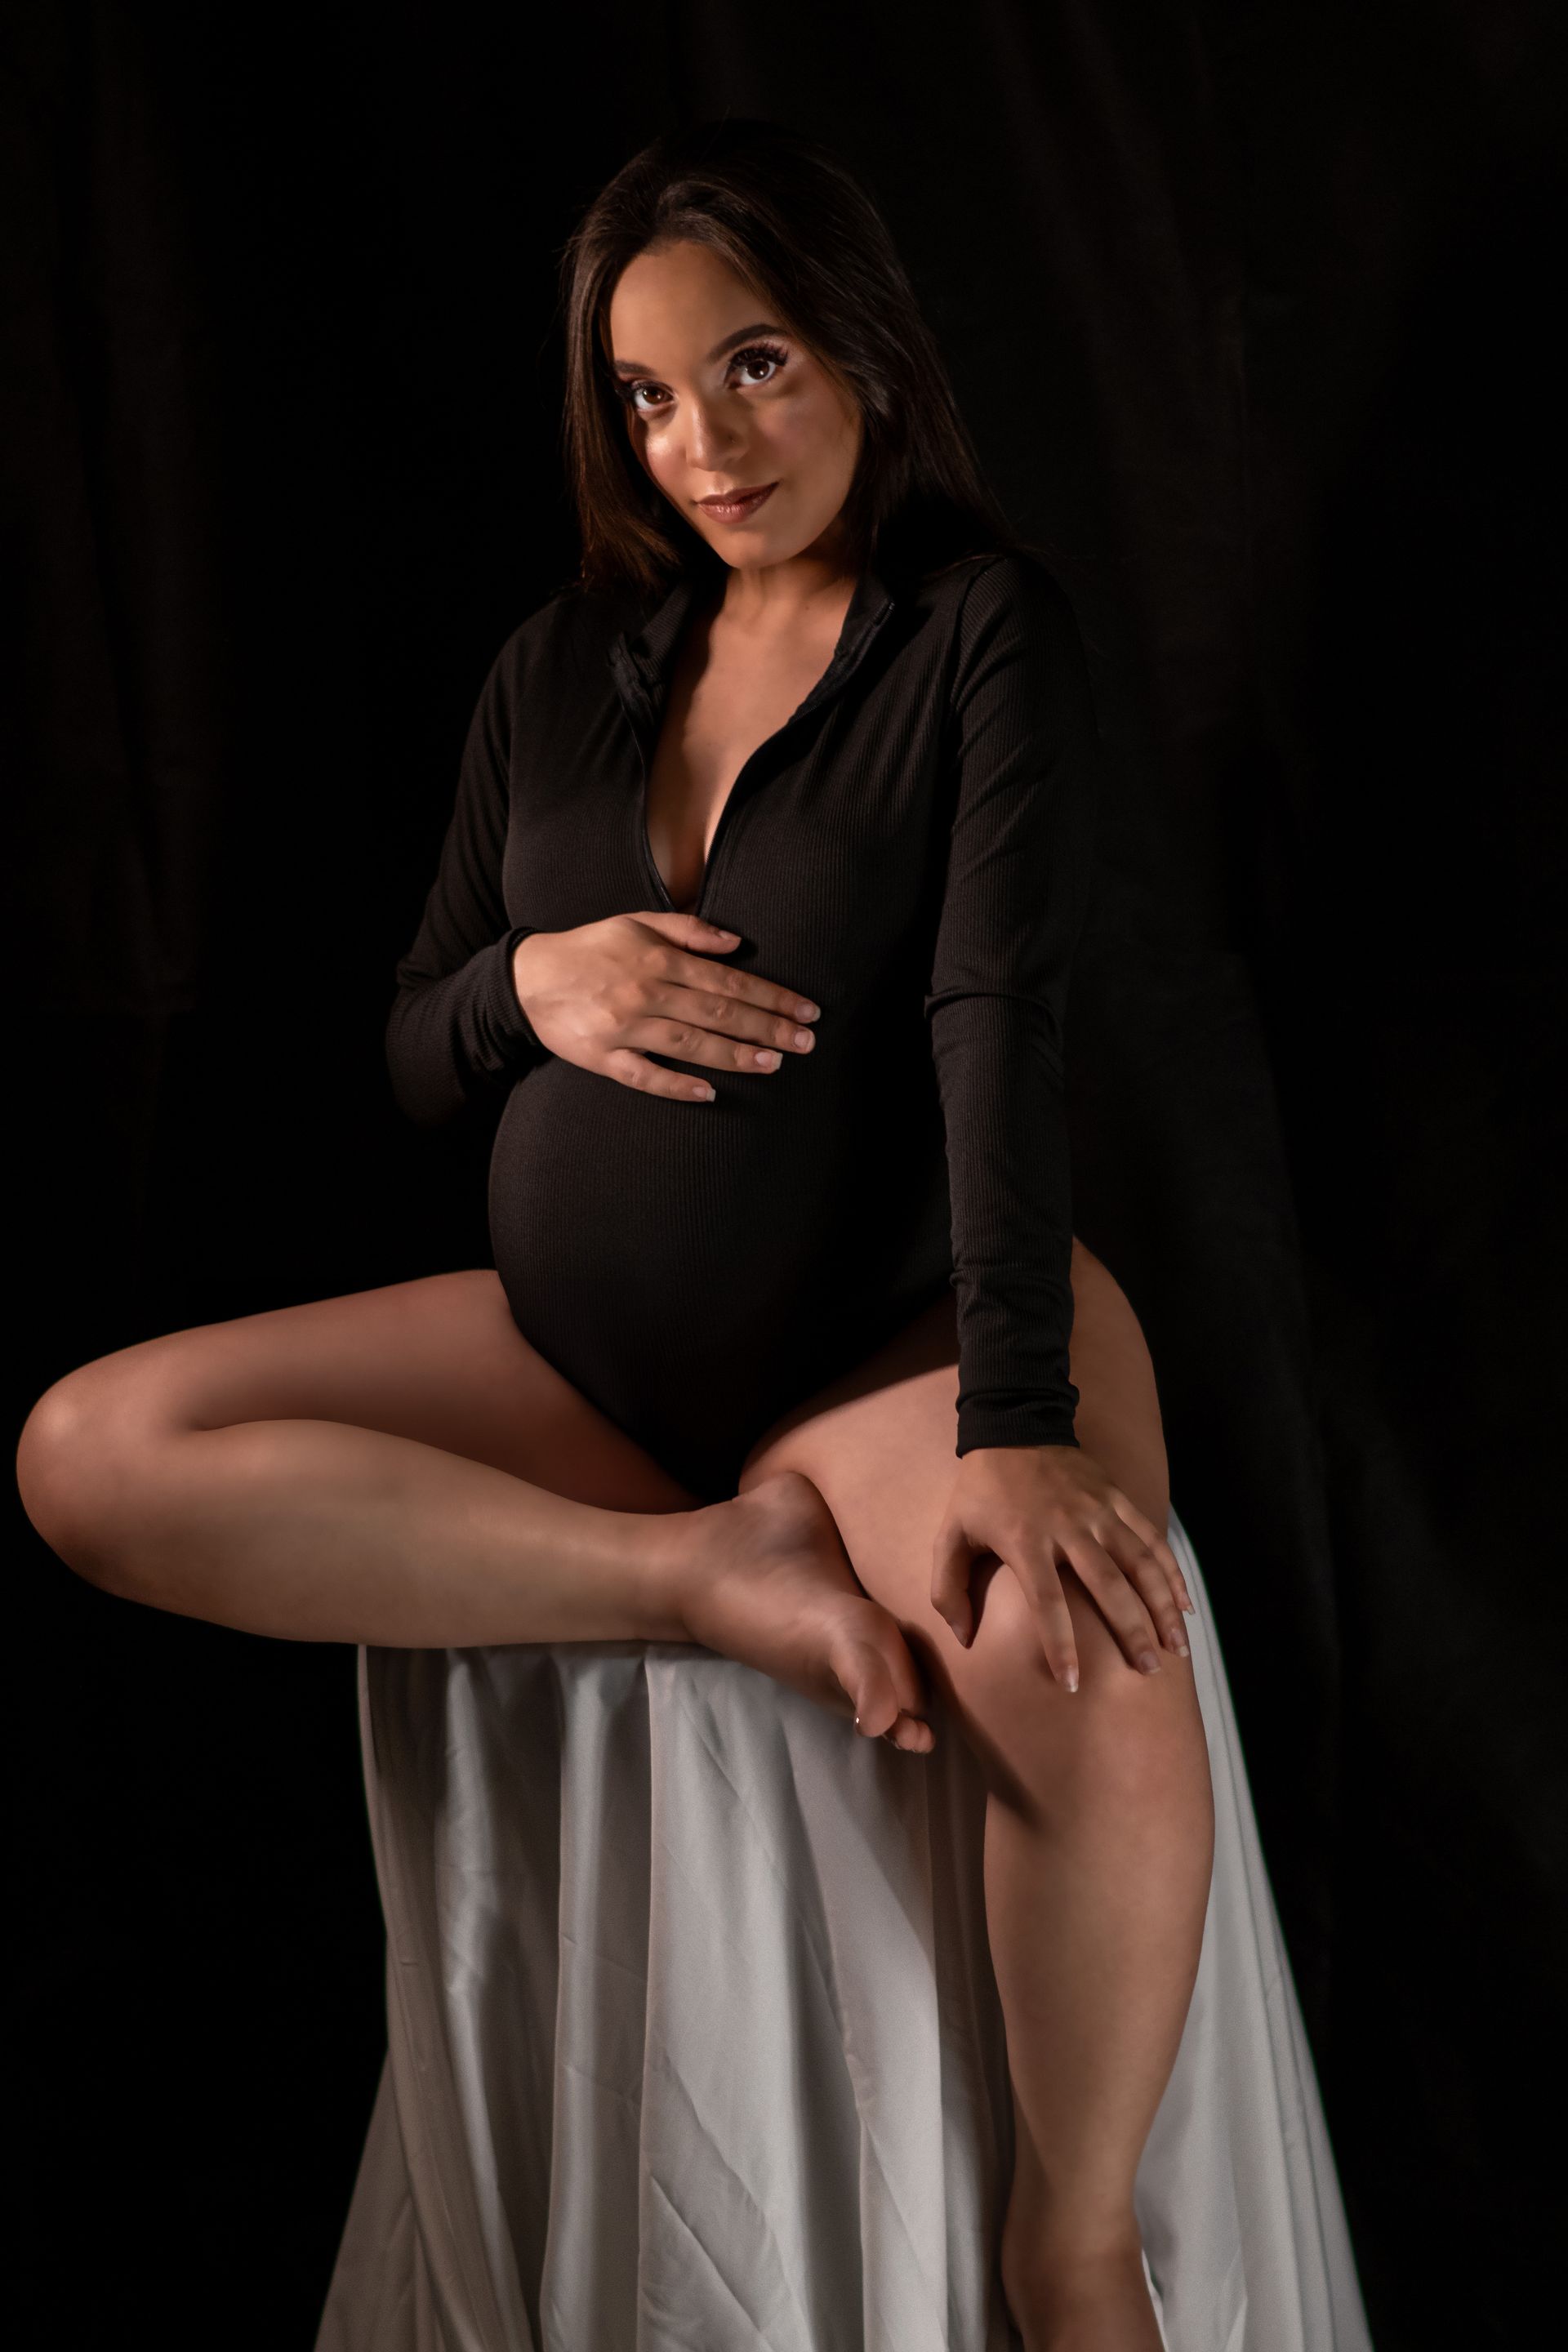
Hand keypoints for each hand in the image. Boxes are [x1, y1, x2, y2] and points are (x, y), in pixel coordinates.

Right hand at [511, 912, 820, 1100]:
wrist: (527, 978)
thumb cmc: (589, 948)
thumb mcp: (636, 922)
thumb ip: (688, 929)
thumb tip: (736, 943)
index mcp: (658, 959)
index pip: (728, 980)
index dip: (771, 997)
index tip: (805, 1010)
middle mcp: (646, 993)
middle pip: (718, 1013)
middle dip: (767, 1028)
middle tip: (805, 1043)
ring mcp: (624, 1028)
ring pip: (689, 1045)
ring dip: (734, 1056)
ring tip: (773, 1064)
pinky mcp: (602, 1058)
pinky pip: (644, 1077)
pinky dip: (676, 1086)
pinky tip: (708, 1093)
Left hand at [931, 1444, 1194, 1689]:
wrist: (1014, 1425)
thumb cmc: (980, 1490)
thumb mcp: (950, 1533)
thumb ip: (948, 1588)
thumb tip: (962, 1639)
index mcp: (1024, 1540)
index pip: (1046, 1601)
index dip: (1060, 1645)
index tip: (1073, 1684)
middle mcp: (1067, 1527)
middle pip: (1107, 1585)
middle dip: (1131, 1631)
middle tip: (1149, 1671)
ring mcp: (1098, 1511)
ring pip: (1140, 1563)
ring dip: (1162, 1606)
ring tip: (1177, 1648)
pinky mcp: (1116, 1498)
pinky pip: (1151, 1539)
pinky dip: (1171, 1572)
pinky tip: (1185, 1605)